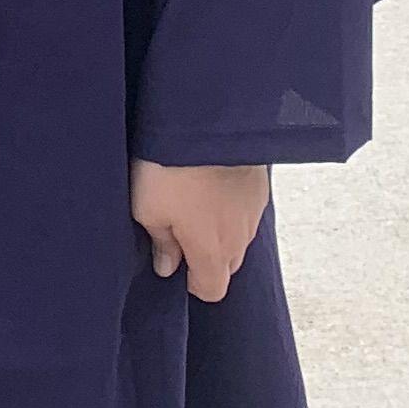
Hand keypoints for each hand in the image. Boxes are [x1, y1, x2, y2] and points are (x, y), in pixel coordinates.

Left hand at [128, 159, 267, 302]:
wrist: (208, 118)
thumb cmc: (172, 166)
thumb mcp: (148, 207)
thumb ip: (161, 242)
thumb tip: (167, 265)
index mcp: (213, 251)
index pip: (213, 290)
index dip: (193, 283)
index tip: (176, 264)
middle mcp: (241, 236)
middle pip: (228, 264)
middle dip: (207, 256)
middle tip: (180, 229)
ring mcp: (255, 208)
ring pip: (238, 234)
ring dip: (220, 227)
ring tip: (194, 199)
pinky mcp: (260, 182)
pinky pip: (245, 206)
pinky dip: (231, 203)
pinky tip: (211, 181)